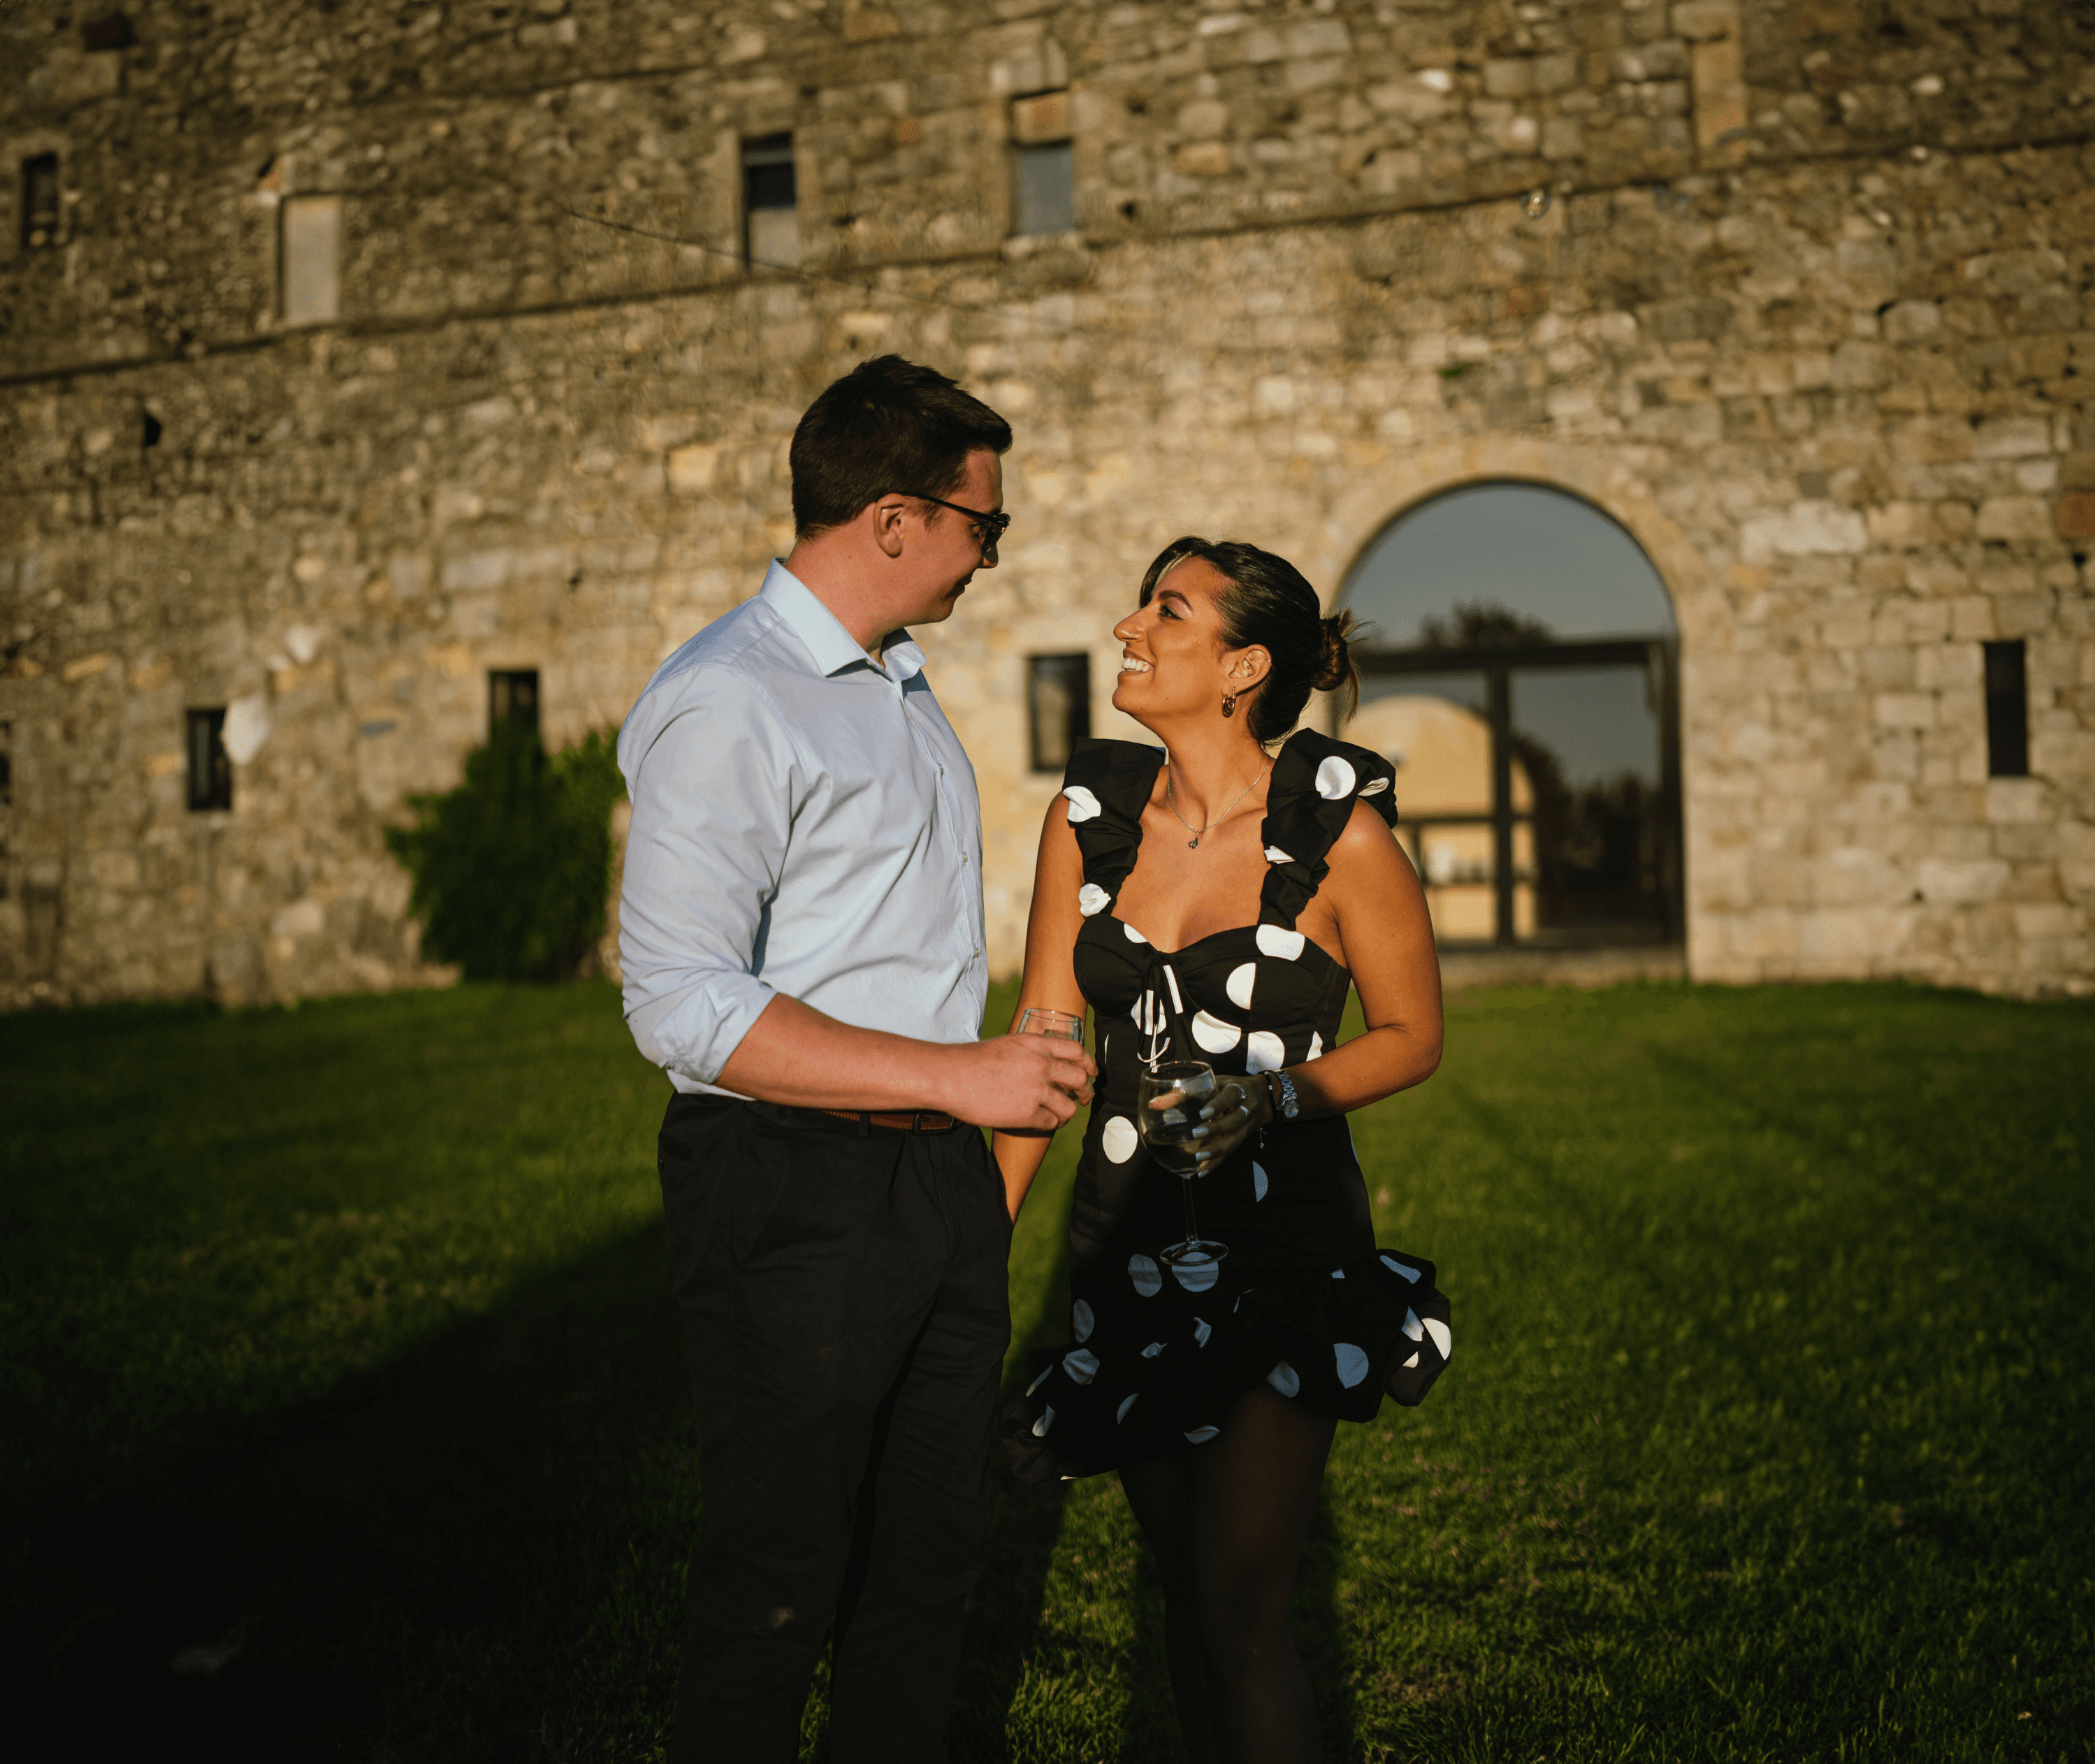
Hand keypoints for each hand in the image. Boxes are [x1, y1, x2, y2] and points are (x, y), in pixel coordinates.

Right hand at [947, 1034, 1095, 1131]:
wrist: (952, 1076)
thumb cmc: (973, 1060)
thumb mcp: (1008, 1044)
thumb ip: (1031, 1051)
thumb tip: (1046, 1063)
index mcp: (1037, 1045)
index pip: (1078, 1052)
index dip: (1088, 1064)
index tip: (1090, 1073)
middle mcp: (1041, 1065)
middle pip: (1080, 1080)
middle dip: (1085, 1092)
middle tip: (1081, 1098)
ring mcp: (1036, 1090)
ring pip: (1069, 1107)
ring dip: (1067, 1113)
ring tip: (1059, 1115)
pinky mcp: (1027, 1114)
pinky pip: (1051, 1123)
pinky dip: (1049, 1125)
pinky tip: (1042, 1123)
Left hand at [1191, 1074, 1273, 1171]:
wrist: (1261, 1094)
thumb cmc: (1230, 1086)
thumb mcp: (1214, 1082)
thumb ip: (1187, 1092)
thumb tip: (1155, 1103)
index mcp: (1238, 1090)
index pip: (1230, 1096)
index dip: (1218, 1104)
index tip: (1203, 1113)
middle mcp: (1247, 1107)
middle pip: (1235, 1120)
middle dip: (1216, 1128)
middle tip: (1196, 1133)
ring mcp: (1247, 1125)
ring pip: (1235, 1139)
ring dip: (1217, 1149)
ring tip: (1199, 1156)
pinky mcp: (1243, 1138)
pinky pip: (1231, 1152)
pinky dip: (1216, 1163)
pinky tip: (1202, 1171)